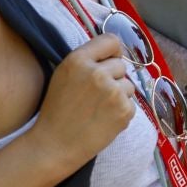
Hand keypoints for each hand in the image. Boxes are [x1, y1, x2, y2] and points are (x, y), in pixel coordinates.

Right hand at [33, 34, 137, 167]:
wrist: (55, 145)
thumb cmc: (58, 110)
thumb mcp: (64, 75)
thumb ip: (88, 60)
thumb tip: (116, 52)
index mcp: (78, 60)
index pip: (111, 40)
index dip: (113, 51)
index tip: (110, 61)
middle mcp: (97, 73)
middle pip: (121, 65)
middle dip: (113, 78)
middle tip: (95, 95)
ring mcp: (113, 92)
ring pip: (129, 85)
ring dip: (119, 95)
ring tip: (98, 109)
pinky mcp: (124, 111)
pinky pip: (131, 104)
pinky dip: (122, 112)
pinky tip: (104, 120)